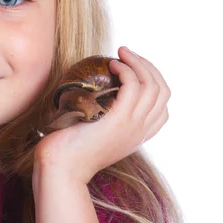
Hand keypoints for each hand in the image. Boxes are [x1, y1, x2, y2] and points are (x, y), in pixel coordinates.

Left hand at [34, 46, 170, 183]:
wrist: (60, 169)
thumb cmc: (68, 150)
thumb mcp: (93, 133)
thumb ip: (102, 118)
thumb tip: (93, 94)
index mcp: (138, 136)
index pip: (162, 106)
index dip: (152, 81)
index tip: (132, 70)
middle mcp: (140, 131)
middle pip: (162, 91)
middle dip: (148, 66)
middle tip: (127, 54)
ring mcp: (133, 126)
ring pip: (153, 85)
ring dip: (138, 62)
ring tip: (121, 53)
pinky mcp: (119, 120)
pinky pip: (133, 86)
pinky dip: (126, 69)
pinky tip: (111, 64)